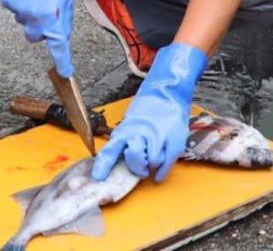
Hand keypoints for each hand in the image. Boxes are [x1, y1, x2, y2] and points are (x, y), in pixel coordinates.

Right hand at [0, 0, 74, 76]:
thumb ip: (65, 20)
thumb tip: (62, 36)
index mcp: (53, 20)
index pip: (59, 48)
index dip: (63, 62)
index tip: (66, 73)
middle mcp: (35, 21)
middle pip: (35, 37)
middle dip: (39, 29)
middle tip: (44, 12)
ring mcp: (19, 12)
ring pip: (24, 21)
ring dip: (29, 13)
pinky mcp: (7, 3)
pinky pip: (14, 8)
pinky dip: (19, 2)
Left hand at [92, 43, 206, 181]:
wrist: (168, 94)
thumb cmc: (146, 112)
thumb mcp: (129, 124)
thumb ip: (123, 141)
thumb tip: (117, 163)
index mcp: (125, 130)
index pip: (110, 150)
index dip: (103, 165)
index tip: (98, 178)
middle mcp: (140, 133)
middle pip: (134, 157)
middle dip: (136, 166)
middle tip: (139, 169)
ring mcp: (158, 137)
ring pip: (151, 162)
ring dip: (150, 166)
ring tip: (151, 162)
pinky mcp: (173, 142)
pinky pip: (165, 165)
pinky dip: (160, 173)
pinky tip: (157, 174)